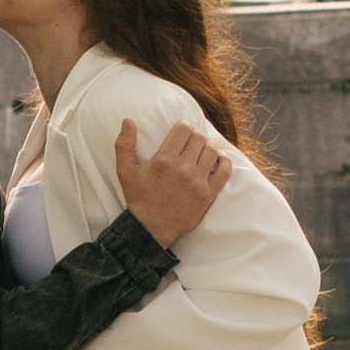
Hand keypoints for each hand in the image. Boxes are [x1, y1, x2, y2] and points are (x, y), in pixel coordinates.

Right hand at [117, 114, 229, 245]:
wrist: (150, 228)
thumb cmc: (138, 198)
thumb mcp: (125, 170)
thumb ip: (124, 144)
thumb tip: (128, 120)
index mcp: (164, 160)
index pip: (183, 129)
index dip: (183, 126)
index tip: (181, 131)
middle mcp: (183, 168)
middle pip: (199, 138)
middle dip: (195, 136)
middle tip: (191, 141)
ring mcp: (198, 182)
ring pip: (212, 151)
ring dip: (208, 147)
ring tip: (202, 151)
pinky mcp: (208, 194)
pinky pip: (224, 171)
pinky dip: (224, 162)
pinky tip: (217, 161)